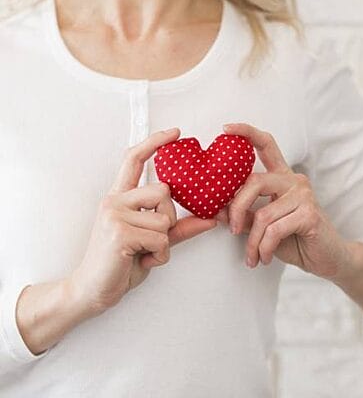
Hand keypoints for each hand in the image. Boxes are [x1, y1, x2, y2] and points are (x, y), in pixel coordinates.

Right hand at [68, 128, 217, 314]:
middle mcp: (114, 202)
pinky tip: (141, 261)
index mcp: (120, 199)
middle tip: (153, 240)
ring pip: (165, 219)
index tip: (175, 133)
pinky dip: (159, 256)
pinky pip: (161, 239)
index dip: (155, 143)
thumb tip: (210, 218)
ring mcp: (115, 215)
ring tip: (144, 253)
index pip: (134, 160)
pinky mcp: (120, 233)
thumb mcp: (152, 242)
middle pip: (164, 192)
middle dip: (168, 219)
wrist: (92, 290)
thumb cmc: (120, 264)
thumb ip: (180, 228)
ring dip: (164, 243)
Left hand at [221, 123, 354, 280]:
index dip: (246, 133)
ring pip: (262, 214)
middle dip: (237, 208)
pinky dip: (264, 248)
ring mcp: (304, 195)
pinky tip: (265, 257)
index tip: (225, 129)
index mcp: (282, 178)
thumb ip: (243, 215)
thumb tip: (215, 208)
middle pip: (254, 181)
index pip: (266, 145)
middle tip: (232, 230)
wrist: (327, 259)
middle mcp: (294, 180)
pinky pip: (274, 230)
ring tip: (253, 256)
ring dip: (252, 241)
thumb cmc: (295, 240)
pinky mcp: (309, 214)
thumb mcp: (263, 227)